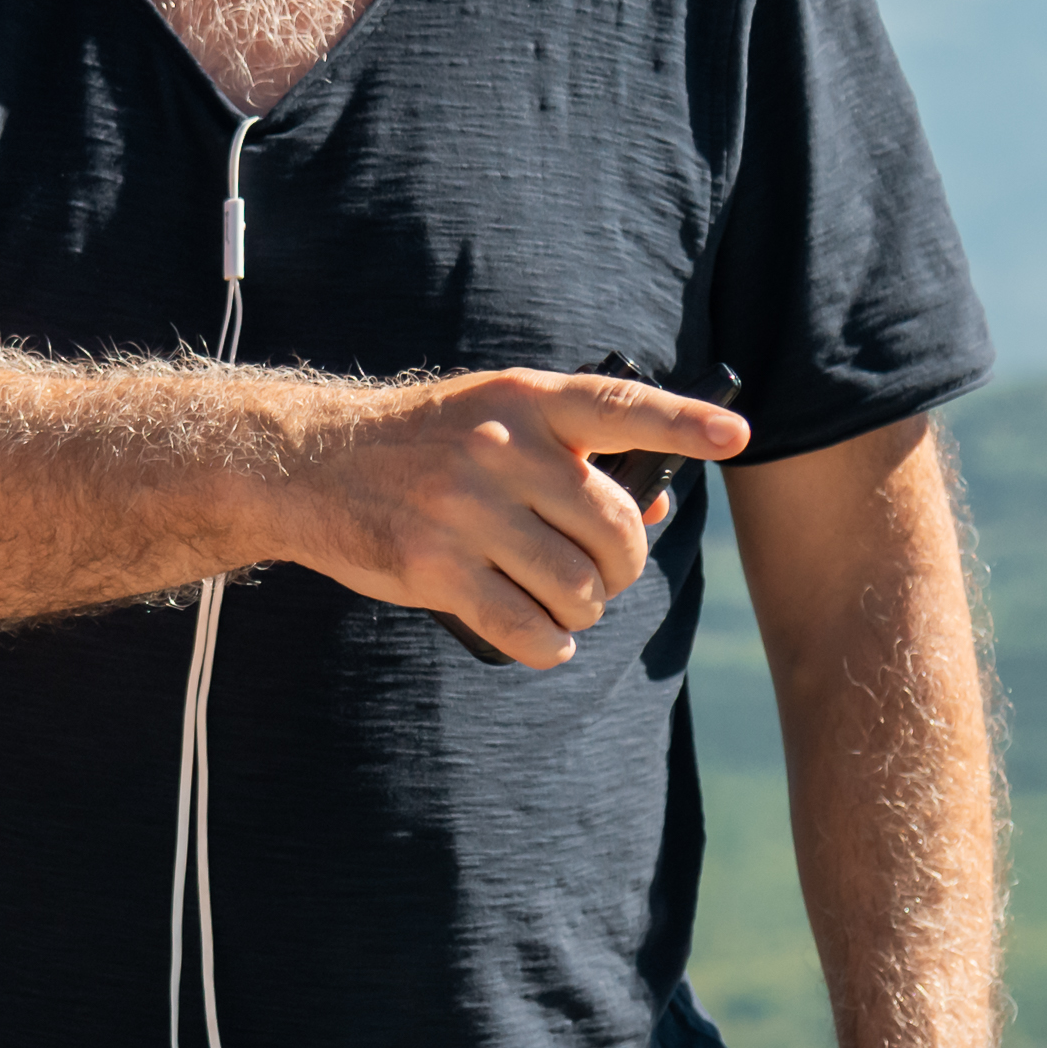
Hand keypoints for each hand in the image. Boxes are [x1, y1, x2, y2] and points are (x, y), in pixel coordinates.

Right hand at [286, 369, 752, 664]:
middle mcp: (501, 448)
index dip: (684, 422)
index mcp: (526, 401)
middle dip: (620, 567)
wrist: (311, 464)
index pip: (621, 407)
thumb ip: (575, 457)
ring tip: (561, 606)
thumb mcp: (497, 421)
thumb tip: (663, 504)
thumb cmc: (424, 446)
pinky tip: (542, 641)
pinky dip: (546, 647)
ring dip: (581, 612)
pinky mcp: (434, 567)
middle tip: (598, 575)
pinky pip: (526, 628)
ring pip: (577, 589)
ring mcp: (466, 509)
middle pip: (615, 529)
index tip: (735, 435)